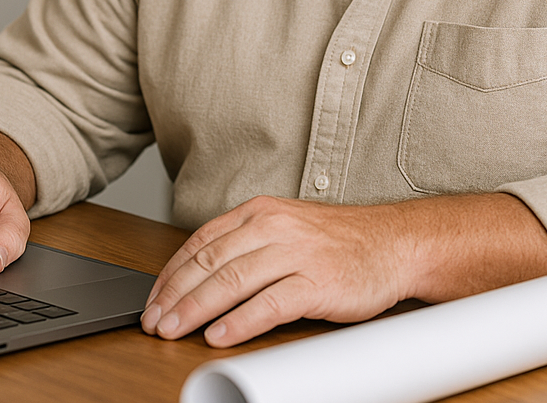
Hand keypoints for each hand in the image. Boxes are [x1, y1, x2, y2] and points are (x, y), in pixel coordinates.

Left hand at [140, 195, 414, 347]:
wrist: (393, 243)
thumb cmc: (337, 241)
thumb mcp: (285, 227)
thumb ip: (246, 244)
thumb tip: (199, 277)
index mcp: (261, 211)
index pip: (202, 241)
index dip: (171, 273)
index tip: (153, 299)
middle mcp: (274, 226)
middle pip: (211, 262)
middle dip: (176, 295)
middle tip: (154, 321)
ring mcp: (296, 253)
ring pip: (232, 281)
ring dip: (196, 310)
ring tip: (174, 330)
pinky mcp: (317, 282)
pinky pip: (270, 304)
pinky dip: (240, 322)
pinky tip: (220, 336)